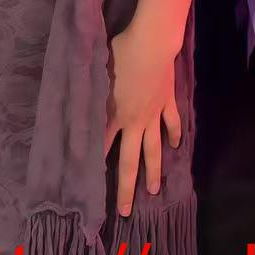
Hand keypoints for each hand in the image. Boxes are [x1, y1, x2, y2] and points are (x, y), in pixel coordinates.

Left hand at [104, 18, 181, 217]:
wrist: (152, 43)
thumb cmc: (121, 52)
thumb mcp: (99, 70)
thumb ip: (93, 88)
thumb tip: (79, 93)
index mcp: (115, 114)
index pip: (102, 146)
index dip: (96, 166)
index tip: (90, 188)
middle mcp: (134, 121)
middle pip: (131, 160)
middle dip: (127, 187)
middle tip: (126, 210)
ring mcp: (153, 114)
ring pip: (154, 149)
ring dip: (154, 171)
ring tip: (153, 191)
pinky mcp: (167, 102)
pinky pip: (172, 123)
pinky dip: (175, 135)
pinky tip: (176, 147)